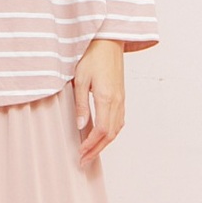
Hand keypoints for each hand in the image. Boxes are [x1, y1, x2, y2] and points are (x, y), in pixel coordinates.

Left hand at [73, 38, 124, 165]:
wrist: (108, 41)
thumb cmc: (92, 56)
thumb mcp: (80, 79)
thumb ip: (81, 104)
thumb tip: (81, 126)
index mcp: (106, 97)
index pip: (102, 130)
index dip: (91, 145)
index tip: (81, 153)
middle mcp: (117, 101)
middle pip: (111, 134)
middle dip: (97, 150)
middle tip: (84, 161)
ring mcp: (121, 99)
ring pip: (117, 129)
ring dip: (105, 143)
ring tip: (91, 152)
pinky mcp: (121, 96)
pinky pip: (119, 120)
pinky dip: (111, 133)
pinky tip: (103, 136)